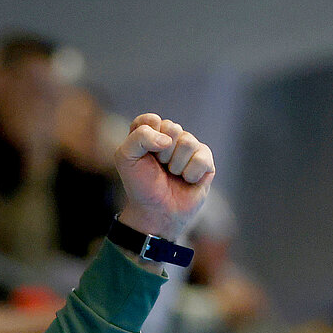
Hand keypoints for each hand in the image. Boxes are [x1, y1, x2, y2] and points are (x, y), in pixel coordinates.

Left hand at [114, 114, 213, 243]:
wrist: (156, 213)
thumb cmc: (141, 185)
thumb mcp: (126, 158)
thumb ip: (139, 137)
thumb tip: (168, 139)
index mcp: (151, 131)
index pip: (151, 120)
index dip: (146, 138)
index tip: (143, 156)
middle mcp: (171, 136)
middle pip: (172, 128)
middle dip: (162, 153)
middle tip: (159, 167)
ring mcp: (190, 148)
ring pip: (188, 142)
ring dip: (176, 165)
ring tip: (172, 175)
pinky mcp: (206, 161)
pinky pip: (202, 158)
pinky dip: (191, 174)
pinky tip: (187, 180)